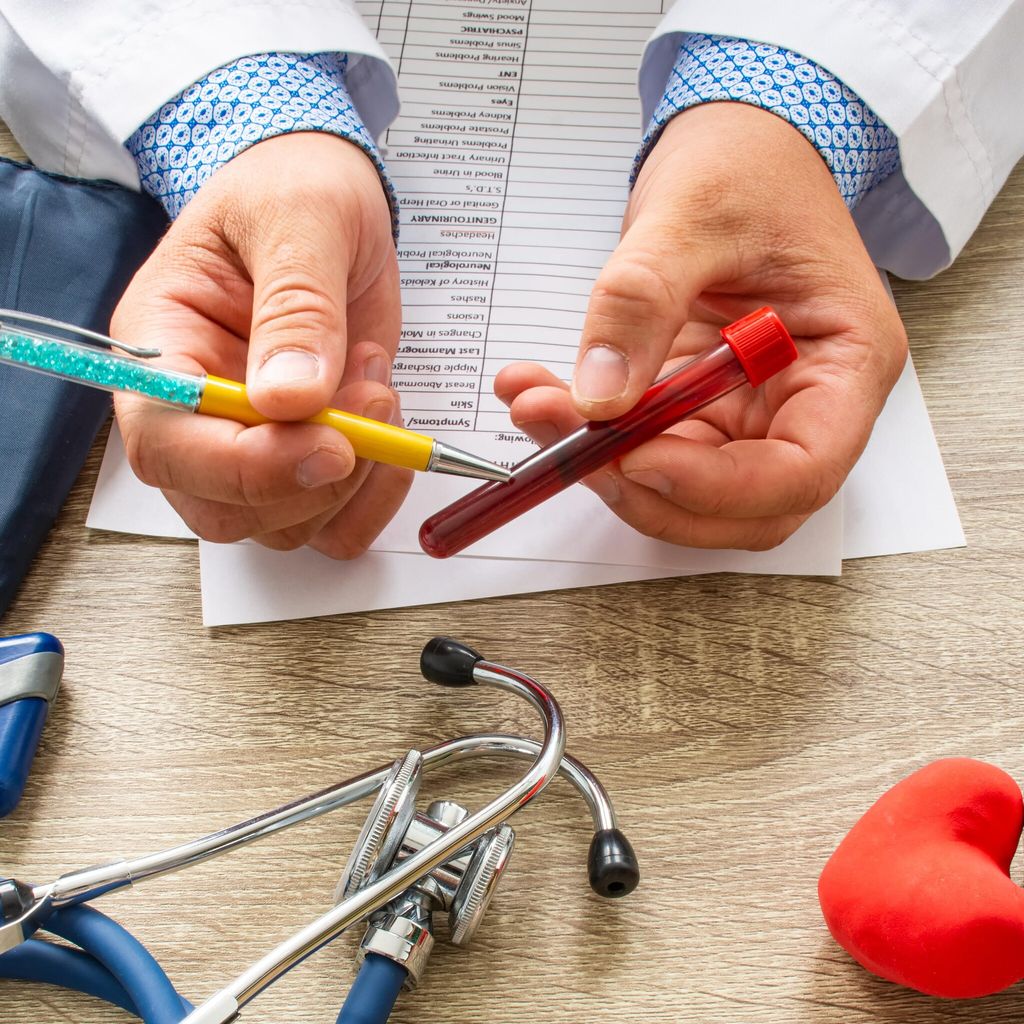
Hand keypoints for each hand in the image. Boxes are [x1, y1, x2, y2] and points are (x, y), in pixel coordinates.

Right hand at [111, 132, 408, 557]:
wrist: (325, 198)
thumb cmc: (293, 191)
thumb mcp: (299, 220)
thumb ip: (296, 306)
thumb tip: (289, 399)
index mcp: (160, 349)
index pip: (168, 445)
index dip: (247, 466)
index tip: (332, 445)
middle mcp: (197, 414)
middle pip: (224, 509)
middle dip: (312, 479)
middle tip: (372, 404)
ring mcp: (254, 443)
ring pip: (287, 526)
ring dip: (355, 479)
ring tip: (376, 381)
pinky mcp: (308, 455)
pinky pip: (336, 522)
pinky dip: (377, 495)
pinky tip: (393, 426)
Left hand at [495, 103, 907, 549]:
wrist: (737, 147)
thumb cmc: (749, 166)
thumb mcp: (693, 215)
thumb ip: (642, 301)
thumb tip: (598, 395)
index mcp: (846, 361)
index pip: (802, 470)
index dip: (718, 487)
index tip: (635, 459)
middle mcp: (804, 402)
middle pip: (740, 504)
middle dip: (647, 487)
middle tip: (570, 443)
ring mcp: (750, 411)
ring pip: (683, 489)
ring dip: (604, 466)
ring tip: (536, 404)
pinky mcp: (699, 408)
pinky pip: (645, 449)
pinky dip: (590, 437)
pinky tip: (540, 394)